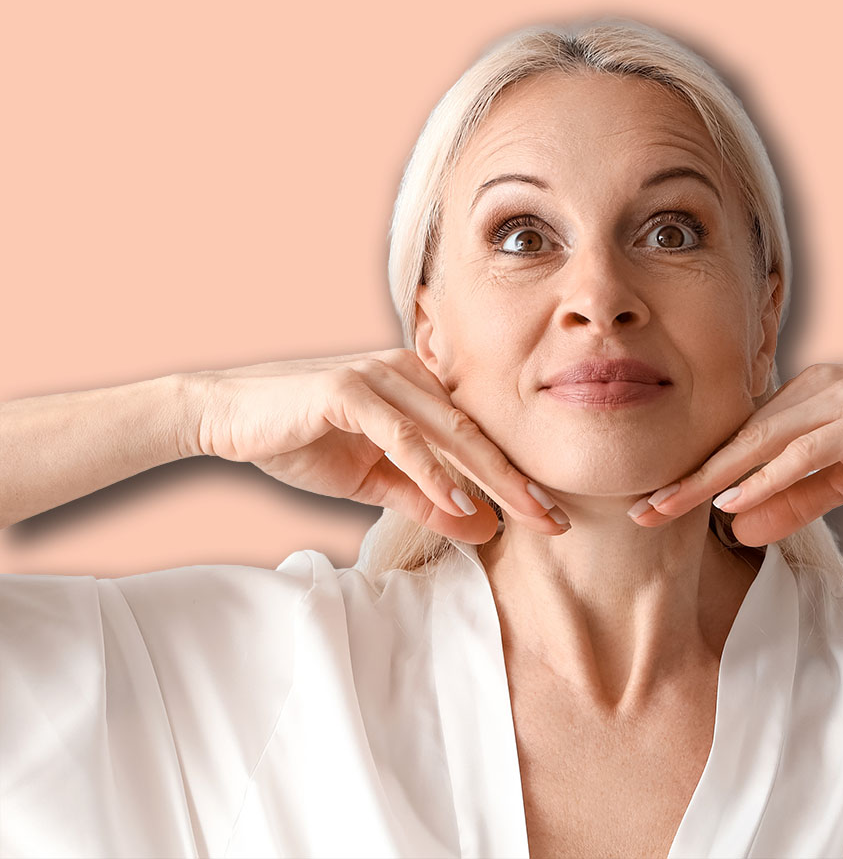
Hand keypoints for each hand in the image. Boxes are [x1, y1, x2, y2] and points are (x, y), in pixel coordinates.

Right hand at [186, 348, 566, 543]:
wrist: (224, 416)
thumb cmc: (299, 439)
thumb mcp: (372, 482)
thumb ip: (425, 500)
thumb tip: (481, 529)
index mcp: (418, 389)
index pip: (477, 437)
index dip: (515, 477)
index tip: (550, 515)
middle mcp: (408, 374)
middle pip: (476, 434)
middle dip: (519, 481)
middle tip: (557, 519)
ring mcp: (380, 376)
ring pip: (450, 433)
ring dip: (491, 478)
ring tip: (526, 515)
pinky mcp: (349, 388)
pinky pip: (402, 435)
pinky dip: (434, 471)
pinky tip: (460, 502)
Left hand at [628, 362, 842, 546]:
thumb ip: (797, 500)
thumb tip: (742, 530)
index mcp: (806, 397)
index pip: (739, 437)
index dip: (695, 469)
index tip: (655, 499)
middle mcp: (814, 390)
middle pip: (735, 438)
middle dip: (685, 476)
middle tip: (640, 509)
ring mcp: (840, 399)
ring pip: (759, 442)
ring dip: (711, 479)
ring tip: (668, 507)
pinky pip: (806, 451)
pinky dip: (768, 476)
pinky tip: (735, 499)